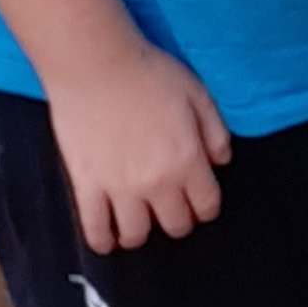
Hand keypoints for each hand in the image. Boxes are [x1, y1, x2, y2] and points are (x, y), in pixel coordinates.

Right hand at [45, 42, 232, 252]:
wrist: (97, 66)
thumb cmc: (151, 74)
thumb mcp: (199, 95)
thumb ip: (216, 133)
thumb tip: (221, 163)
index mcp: (187, 160)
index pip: (206, 206)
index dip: (207, 207)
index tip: (200, 202)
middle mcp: (155, 182)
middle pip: (175, 225)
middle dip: (179, 220)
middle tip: (172, 207)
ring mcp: (118, 188)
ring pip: (136, 235)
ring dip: (142, 232)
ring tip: (140, 220)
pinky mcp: (86, 186)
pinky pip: (94, 230)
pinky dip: (102, 241)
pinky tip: (109, 238)